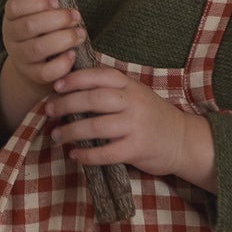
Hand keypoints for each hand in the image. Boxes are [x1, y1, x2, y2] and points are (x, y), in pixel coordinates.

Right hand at [0, 0, 86, 95]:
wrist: (39, 60)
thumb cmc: (48, 26)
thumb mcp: (52, 6)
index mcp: (13, 14)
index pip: (15, 5)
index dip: (36, 3)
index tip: (55, 1)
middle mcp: (11, 35)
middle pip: (29, 27)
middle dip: (56, 20)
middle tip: (76, 16)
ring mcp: (20, 57)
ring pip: (37, 49)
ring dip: (62, 40)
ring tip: (80, 34)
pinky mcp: (32, 75)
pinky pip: (45, 72)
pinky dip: (61, 64)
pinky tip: (73, 55)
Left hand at [44, 66, 217, 188]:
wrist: (182, 139)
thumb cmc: (151, 116)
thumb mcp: (136, 94)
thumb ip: (111, 90)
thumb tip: (72, 89)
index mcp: (130, 85)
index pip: (100, 76)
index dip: (76, 79)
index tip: (57, 87)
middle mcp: (133, 102)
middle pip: (93, 99)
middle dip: (66, 104)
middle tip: (49, 111)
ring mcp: (136, 125)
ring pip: (96, 126)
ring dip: (71, 131)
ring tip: (57, 135)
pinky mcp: (137, 148)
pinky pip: (106, 152)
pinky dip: (87, 155)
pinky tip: (75, 155)